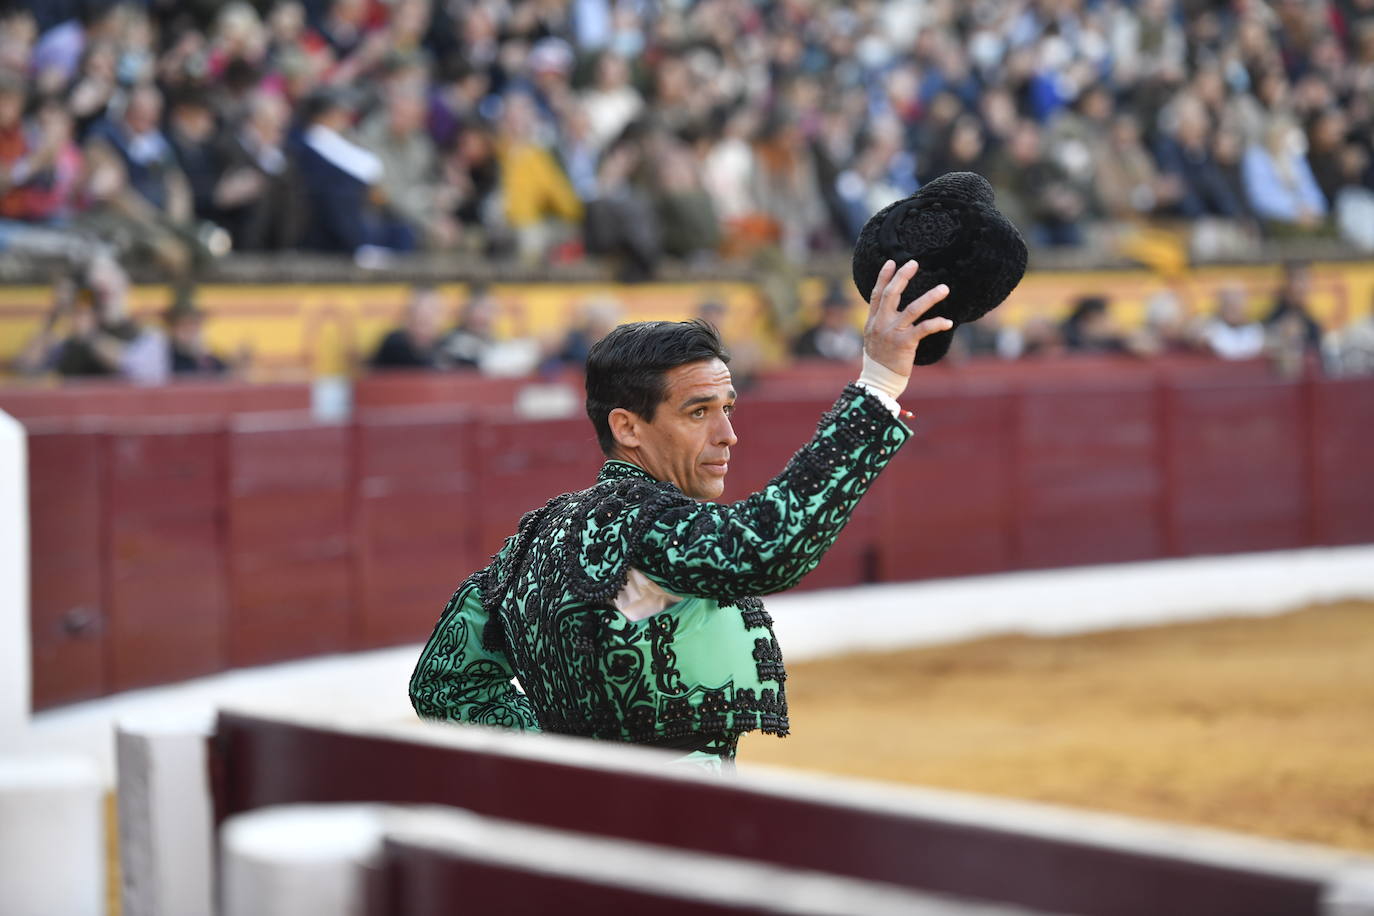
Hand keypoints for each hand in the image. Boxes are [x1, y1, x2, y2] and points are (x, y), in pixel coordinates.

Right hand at [862, 259, 951, 382]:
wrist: (879, 382)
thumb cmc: (880, 361)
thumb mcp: (873, 338)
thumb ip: (881, 323)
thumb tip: (892, 311)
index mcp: (872, 321)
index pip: (877, 294)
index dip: (883, 277)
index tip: (892, 262)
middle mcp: (881, 324)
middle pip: (891, 294)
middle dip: (903, 277)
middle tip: (914, 263)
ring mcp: (892, 333)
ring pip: (913, 309)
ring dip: (930, 297)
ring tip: (944, 288)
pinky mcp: (904, 344)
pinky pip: (923, 329)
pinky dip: (937, 323)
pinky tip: (948, 321)